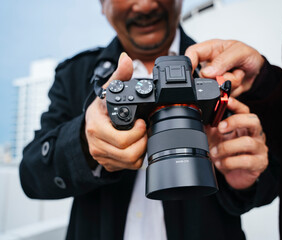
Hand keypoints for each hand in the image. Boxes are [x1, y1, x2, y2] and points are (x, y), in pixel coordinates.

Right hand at [85, 52, 147, 171]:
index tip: (142, 123)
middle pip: (128, 153)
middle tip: (144, 130)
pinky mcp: (108, 164)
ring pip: (130, 162)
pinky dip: (136, 158)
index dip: (137, 133)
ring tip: (141, 137)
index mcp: (97, 127)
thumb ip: (119, 76)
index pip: (122, 139)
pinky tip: (135, 146)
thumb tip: (125, 59)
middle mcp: (97, 144)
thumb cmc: (101, 109)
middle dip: (142, 141)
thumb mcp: (108, 90)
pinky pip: (128, 167)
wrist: (89, 125)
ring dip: (140, 150)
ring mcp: (102, 155)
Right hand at [185, 39, 263, 96]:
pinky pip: (221, 95)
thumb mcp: (240, 52)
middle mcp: (208, 64)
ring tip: (236, 74)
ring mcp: (212, 78)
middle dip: (221, 76)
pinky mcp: (217, 90)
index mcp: (210, 49)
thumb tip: (206, 72)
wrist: (257, 72)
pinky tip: (235, 82)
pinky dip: (232, 90)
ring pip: (214, 88)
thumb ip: (223, 60)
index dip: (189, 62)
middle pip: (203, 76)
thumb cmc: (248, 56)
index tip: (192, 71)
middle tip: (232, 69)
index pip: (192, 53)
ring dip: (229, 83)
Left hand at [206, 97, 267, 189]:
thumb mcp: (216, 138)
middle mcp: (255, 134)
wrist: (234, 174)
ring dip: (227, 147)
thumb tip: (199, 116)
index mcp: (245, 125)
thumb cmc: (228, 153)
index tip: (226, 101)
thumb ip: (210, 127)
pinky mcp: (259, 163)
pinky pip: (246, 161)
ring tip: (215, 152)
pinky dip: (230, 162)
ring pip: (248, 142)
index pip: (244, 110)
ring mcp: (260, 148)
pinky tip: (221, 163)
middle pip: (253, 120)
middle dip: (235, 121)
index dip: (236, 104)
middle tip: (220, 128)